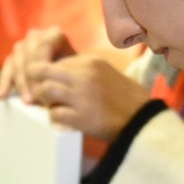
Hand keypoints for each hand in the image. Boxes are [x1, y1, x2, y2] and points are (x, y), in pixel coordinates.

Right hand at [0, 27, 76, 100]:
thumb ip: (65, 73)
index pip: (42, 46)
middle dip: (29, 77)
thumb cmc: (76, 75)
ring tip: (27, 101)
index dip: (41, 66)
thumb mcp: (76, 71)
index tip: (43, 87)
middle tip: (35, 97)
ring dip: (19, 82)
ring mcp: (23, 46)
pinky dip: (4, 82)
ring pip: (15, 60)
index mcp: (54, 34)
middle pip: (27, 53)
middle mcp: (37, 36)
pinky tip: (1, 95)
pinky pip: (7, 68)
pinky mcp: (14, 58)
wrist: (71, 79)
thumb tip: (53, 85)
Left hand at [21, 54, 150, 139]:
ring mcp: (82, 96)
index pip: (57, 62)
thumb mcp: (108, 73)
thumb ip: (85, 71)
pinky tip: (64, 121)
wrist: (144, 121)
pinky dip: (54, 119)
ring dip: (46, 101)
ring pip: (45, 90)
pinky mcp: (82, 117)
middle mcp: (85, 76)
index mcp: (92, 62)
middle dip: (38, 83)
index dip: (51, 75)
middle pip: (43, 71)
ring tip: (54, 108)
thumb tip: (59, 72)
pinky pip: (54, 114)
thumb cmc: (128, 99)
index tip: (54, 85)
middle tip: (44, 96)